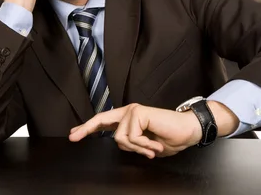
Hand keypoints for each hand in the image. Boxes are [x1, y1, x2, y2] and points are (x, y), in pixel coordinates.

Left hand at [69, 103, 202, 158]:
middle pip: (101, 120)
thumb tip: (119, 143)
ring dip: (137, 148)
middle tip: (73, 137)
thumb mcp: (144, 146)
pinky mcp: (138, 113)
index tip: (74, 134)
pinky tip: (154, 144)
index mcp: (128, 120)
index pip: (104, 122)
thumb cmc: (169, 139)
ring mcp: (132, 111)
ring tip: (152, 148)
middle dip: (86, 129)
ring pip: (120, 138)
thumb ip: (130, 143)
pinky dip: (143, 146)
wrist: (187, 132)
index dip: (88, 128)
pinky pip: (131, 137)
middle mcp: (128, 113)